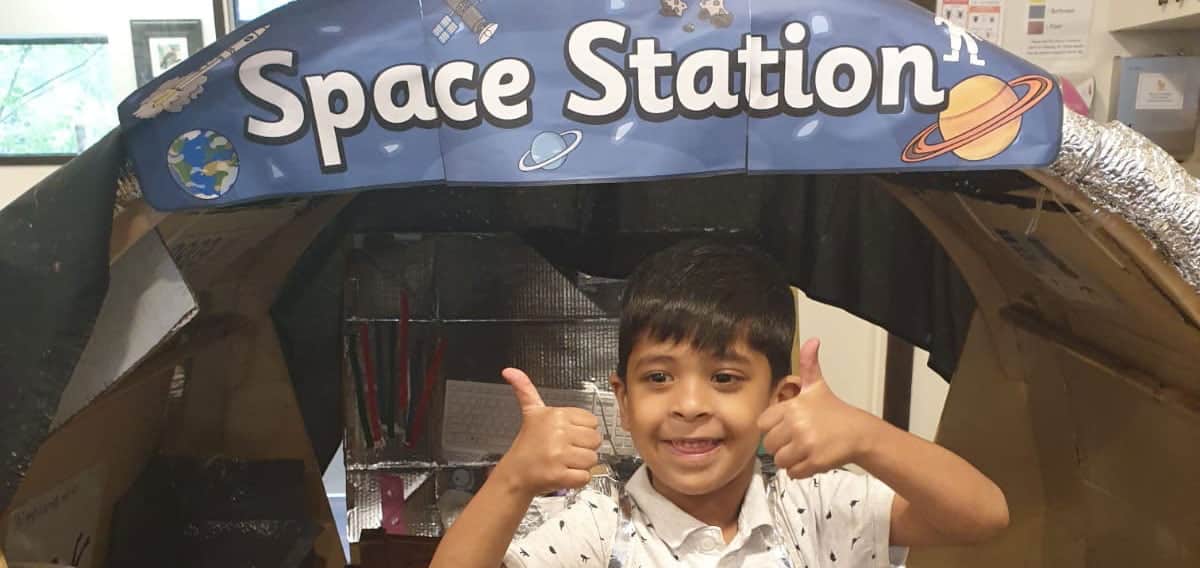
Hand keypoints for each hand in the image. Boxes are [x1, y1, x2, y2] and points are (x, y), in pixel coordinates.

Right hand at [493, 368, 602, 496]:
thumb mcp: (531, 413)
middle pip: (595, 441)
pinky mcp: (559, 475)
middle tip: (565, 451)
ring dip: (580, 465)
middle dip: (583, 448)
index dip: (582, 431)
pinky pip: (585, 477)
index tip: (566, 435)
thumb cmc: (528, 445)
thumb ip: (526, 390)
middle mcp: (558, 432)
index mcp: (556, 415)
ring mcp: (558, 455)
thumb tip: (510, 370)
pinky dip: (577, 479)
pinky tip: (563, 474)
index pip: (592, 422)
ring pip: (592, 460)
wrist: (515, 473)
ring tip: (563, 462)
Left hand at [757, 339, 879, 478]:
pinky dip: (800, 471)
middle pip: (770, 445)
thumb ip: (809, 365)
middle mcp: (797, 425)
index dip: (773, 428)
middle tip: (797, 440)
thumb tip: (812, 341)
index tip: (786, 427)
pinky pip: (793, 473)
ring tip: (804, 450)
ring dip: (790, 459)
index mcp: (792, 406)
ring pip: (780, 461)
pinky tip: (811, 459)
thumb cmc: (835, 412)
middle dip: (781, 445)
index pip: (763, 424)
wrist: (859, 433)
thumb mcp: (817, 386)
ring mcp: (806, 444)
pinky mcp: (815, 462)